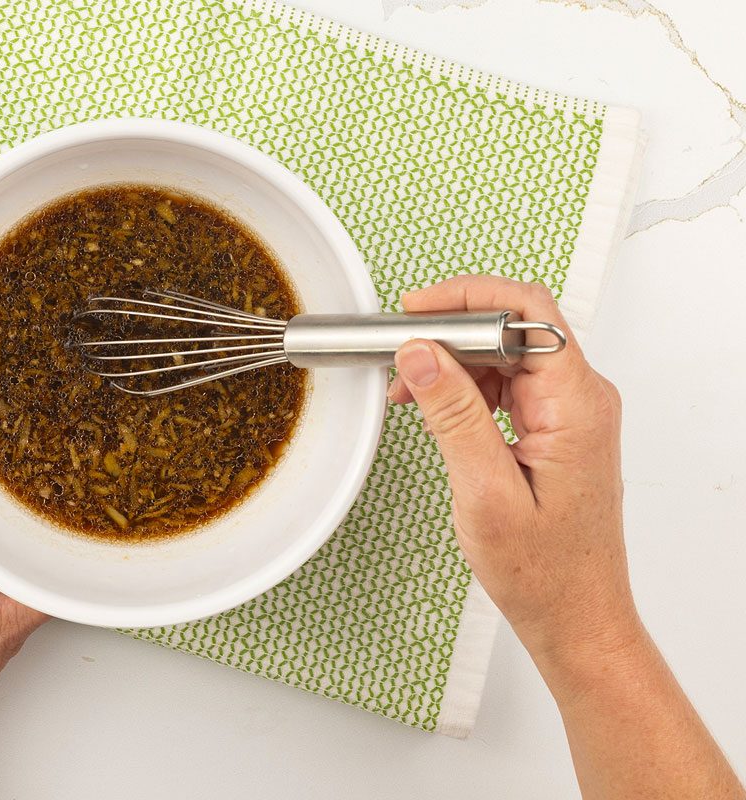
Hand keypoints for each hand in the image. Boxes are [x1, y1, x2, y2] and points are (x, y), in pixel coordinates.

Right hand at [389, 276, 744, 797]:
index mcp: (575, 405)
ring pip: (506, 355)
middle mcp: (581, 400)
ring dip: (453, 363)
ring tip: (407, 391)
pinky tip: (432, 408)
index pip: (527, 312)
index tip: (414, 311)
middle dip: (449, 333)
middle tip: (399, 353)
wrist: (575, 616)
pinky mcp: (555, 429)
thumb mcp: (484, 491)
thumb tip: (421, 354)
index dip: (467, 298)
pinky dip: (465, 389)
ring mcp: (569, 414)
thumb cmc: (544, 571)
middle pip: (513, 327)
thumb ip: (453, 415)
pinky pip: (507, 385)